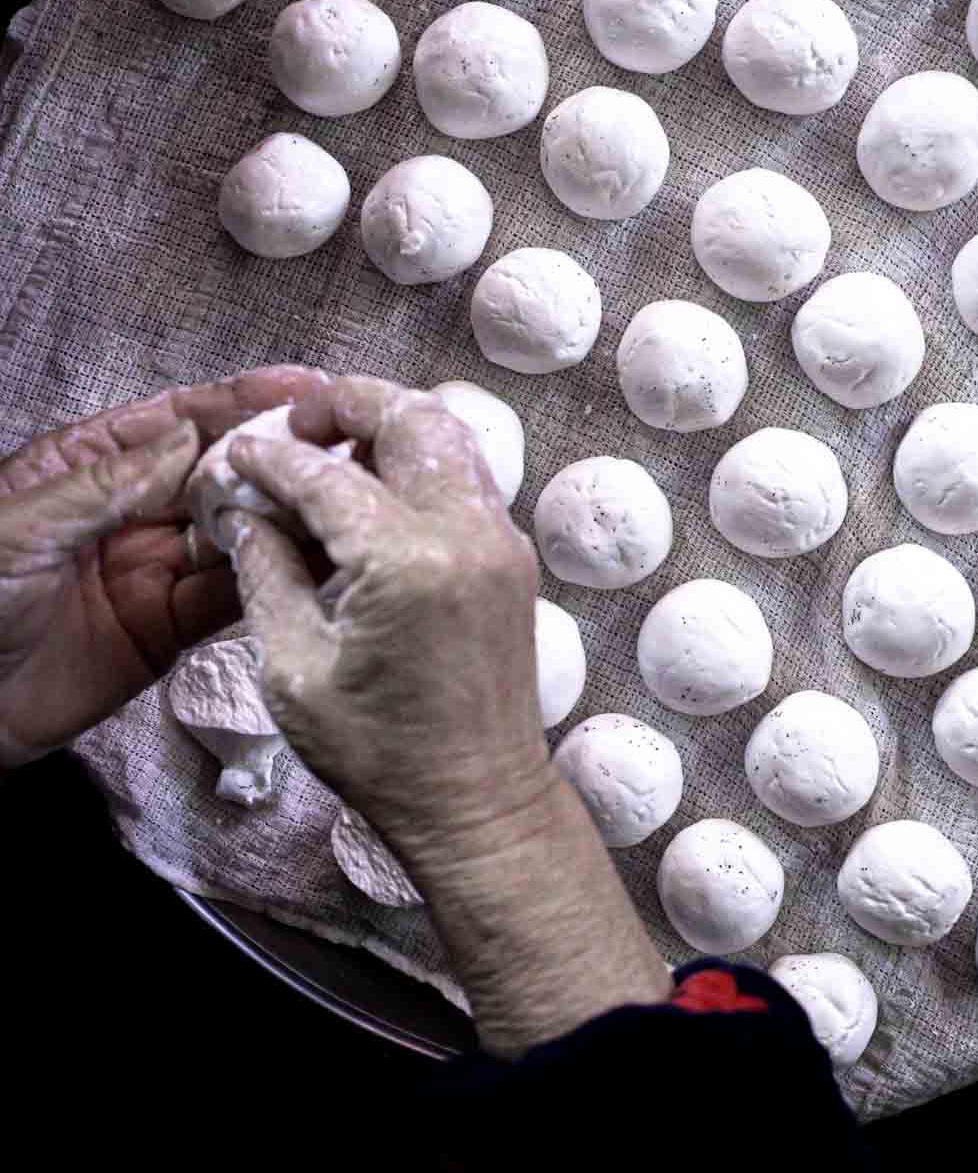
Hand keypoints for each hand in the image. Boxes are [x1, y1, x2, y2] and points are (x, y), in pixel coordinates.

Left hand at [0, 366, 328, 764]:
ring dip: (284, 517)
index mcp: (87, 466)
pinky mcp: (168, 627)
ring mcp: (153, 568)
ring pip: (235, 532)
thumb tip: (186, 440)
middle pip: (217, 472)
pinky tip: (311, 561)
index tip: (301, 386)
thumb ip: (103, 485)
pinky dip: (270, 579)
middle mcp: (130, 510)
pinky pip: (228, 596)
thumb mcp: (18, 527)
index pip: (175, 421)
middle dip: (277, 455)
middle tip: (342, 444)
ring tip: (345, 500)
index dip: (238, 401)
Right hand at [227, 376, 668, 1056]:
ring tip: (330, 446)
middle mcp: (467, 534)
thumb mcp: (295, 672)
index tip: (237, 455)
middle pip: (411, 419)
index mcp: (410, 564)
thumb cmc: (382, 754)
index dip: (274, 459)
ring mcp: (501, 540)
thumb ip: (267, 574)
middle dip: (347, 404)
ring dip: (388, 424)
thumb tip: (244, 511)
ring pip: (449, 437)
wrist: (479, 800)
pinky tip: (373, 485)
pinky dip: (418, 460)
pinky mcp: (511, 555)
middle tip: (294, 425)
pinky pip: (465, 476)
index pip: (329, 476)